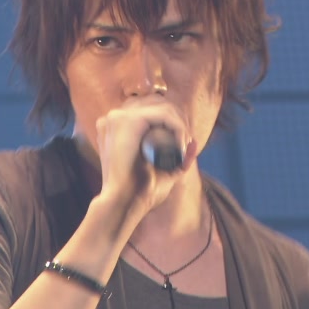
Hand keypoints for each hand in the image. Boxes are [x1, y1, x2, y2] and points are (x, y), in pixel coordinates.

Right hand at [93, 96, 197, 221]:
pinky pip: (164, 115)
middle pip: (158, 104)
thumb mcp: (162, 172)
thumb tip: (194, 143)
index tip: (182, 145)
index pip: (151, 109)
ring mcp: (117, 117)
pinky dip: (179, 128)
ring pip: (163, 107)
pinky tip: (181, 145)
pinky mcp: (127, 121)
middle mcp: (114, 118)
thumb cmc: (140, 193)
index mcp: (115, 127)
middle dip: (179, 122)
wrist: (123, 203)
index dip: (173, 122)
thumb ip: (178, 160)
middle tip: (185, 147)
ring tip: (183, 149)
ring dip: (180, 126)